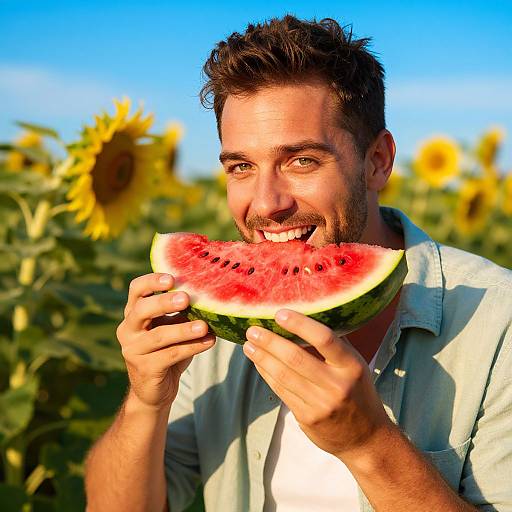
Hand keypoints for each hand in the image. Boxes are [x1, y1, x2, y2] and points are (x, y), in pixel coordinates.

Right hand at [116, 273, 215, 410]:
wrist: (155, 390)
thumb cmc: (166, 350)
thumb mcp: (171, 327)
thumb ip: (181, 311)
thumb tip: (209, 292)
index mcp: (133, 313)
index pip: (136, 289)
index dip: (151, 281)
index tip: (171, 279)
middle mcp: (128, 329)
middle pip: (142, 310)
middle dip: (164, 303)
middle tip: (186, 298)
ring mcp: (133, 350)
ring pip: (159, 336)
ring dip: (183, 329)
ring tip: (204, 326)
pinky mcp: (145, 369)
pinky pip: (170, 355)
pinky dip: (192, 347)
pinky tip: (209, 341)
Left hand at [243, 309, 392, 459]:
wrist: (366, 439)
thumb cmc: (358, 393)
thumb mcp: (356, 366)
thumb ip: (336, 344)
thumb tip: (309, 315)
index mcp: (352, 366)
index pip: (324, 338)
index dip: (300, 324)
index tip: (279, 313)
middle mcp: (337, 385)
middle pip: (295, 358)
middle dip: (269, 341)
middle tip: (252, 329)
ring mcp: (321, 404)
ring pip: (283, 375)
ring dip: (262, 358)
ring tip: (249, 345)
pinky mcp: (307, 418)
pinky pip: (281, 391)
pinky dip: (266, 374)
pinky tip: (258, 363)